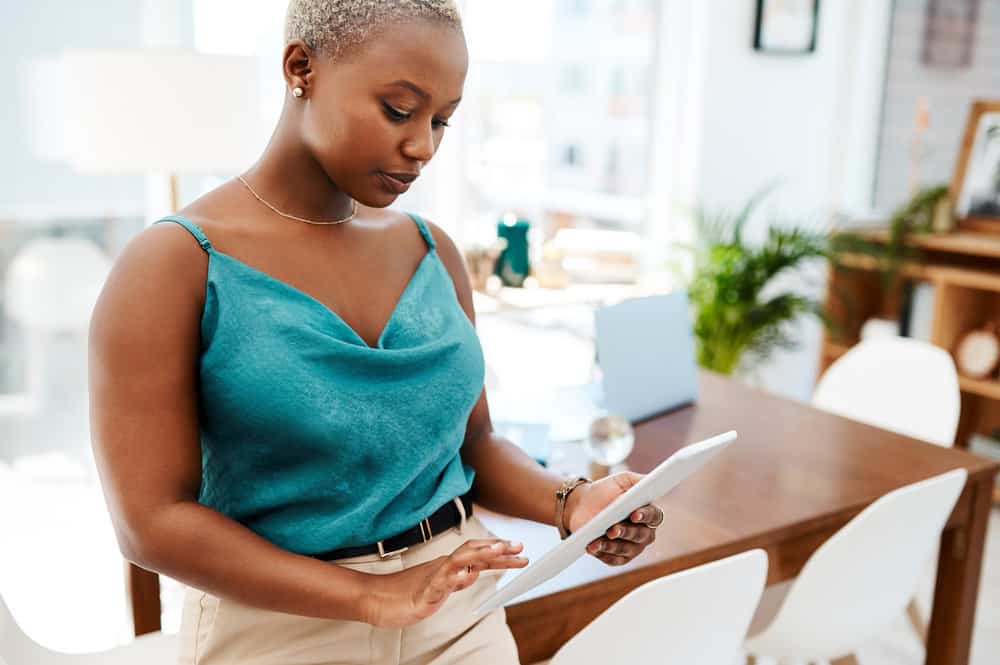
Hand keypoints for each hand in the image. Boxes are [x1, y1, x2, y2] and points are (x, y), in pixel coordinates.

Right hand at [362, 538, 527, 627]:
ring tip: (499, 551)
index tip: (519, 549)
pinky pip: (441, 584)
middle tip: (520, 546)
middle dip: (498, 550)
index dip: (499, 553)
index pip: (478, 556)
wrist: (377, 598)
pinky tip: (466, 576)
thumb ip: (456, 580)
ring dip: (480, 554)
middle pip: (474, 553)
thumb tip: (473, 573)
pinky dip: (454, 579)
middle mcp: (444, 567)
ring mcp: (434, 578)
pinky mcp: (424, 592)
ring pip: (460, 561)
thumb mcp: (439, 587)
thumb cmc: (406, 593)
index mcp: (449, 567)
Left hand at [564, 472, 662, 565]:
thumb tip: (652, 482)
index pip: (654, 516)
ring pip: (627, 550)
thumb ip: (638, 481)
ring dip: (612, 546)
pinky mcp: (618, 558)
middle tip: (611, 530)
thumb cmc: (604, 492)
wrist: (581, 506)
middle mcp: (644, 532)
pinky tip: (593, 547)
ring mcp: (632, 547)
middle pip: (641, 535)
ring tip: (597, 541)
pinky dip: (603, 554)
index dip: (645, 516)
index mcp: (647, 513)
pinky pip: (614, 559)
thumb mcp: (620, 481)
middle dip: (626, 532)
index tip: (634, 514)